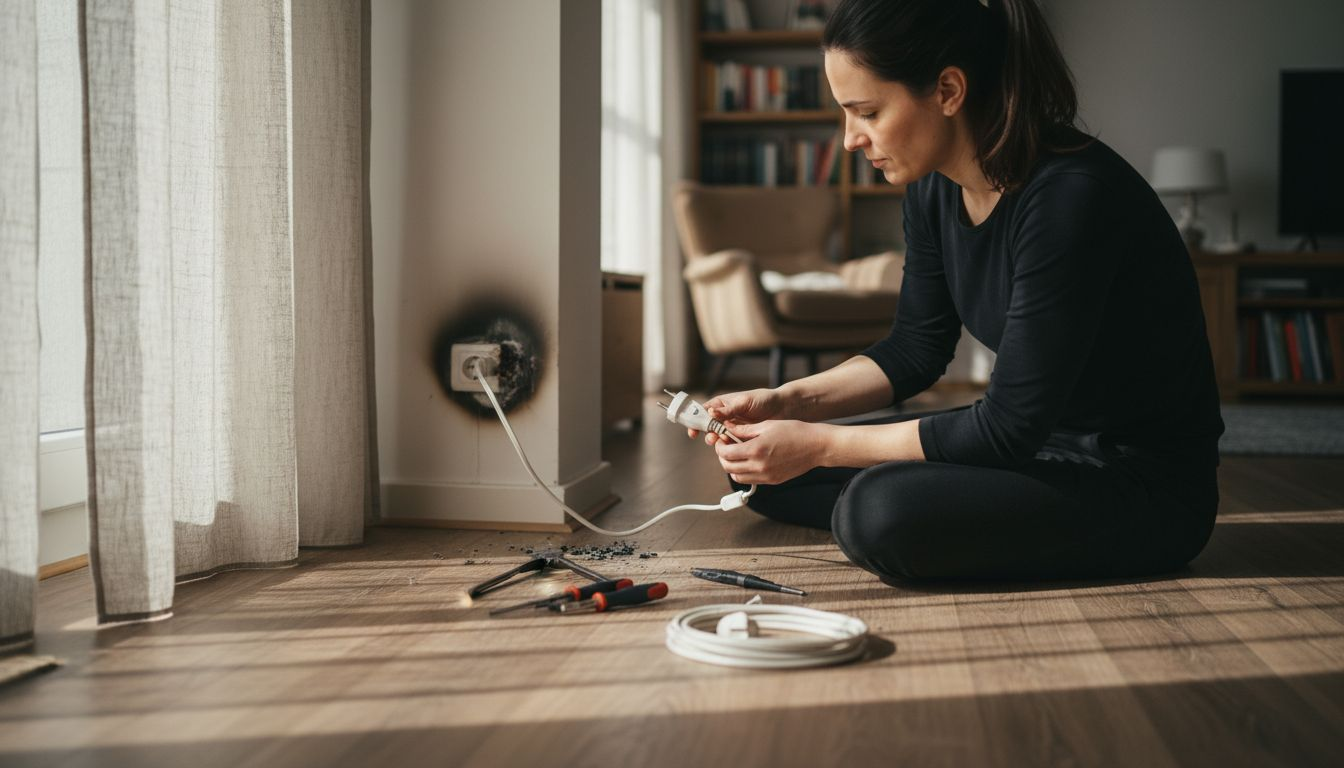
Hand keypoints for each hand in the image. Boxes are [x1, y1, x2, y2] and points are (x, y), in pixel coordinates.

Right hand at [686, 387, 788, 445]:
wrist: (784, 409)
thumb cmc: (764, 400)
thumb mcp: (745, 402)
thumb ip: (729, 409)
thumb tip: (710, 412)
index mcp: (722, 405)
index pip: (703, 412)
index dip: (696, 421)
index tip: (693, 431)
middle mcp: (725, 417)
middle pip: (708, 427)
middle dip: (707, 434)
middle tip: (712, 438)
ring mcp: (732, 429)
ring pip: (718, 438)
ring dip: (718, 442)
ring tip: (723, 442)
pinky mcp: (741, 439)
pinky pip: (731, 445)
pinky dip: (729, 448)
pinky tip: (732, 449)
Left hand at [712, 420, 832, 485]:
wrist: (816, 446)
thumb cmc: (794, 431)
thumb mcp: (767, 425)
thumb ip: (744, 429)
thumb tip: (728, 428)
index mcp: (756, 450)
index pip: (726, 454)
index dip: (719, 446)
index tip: (721, 439)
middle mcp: (759, 466)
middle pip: (728, 467)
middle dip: (723, 457)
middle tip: (726, 446)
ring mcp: (766, 476)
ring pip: (737, 477)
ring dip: (732, 467)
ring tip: (737, 454)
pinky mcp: (772, 481)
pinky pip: (751, 480)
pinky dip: (744, 472)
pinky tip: (749, 460)